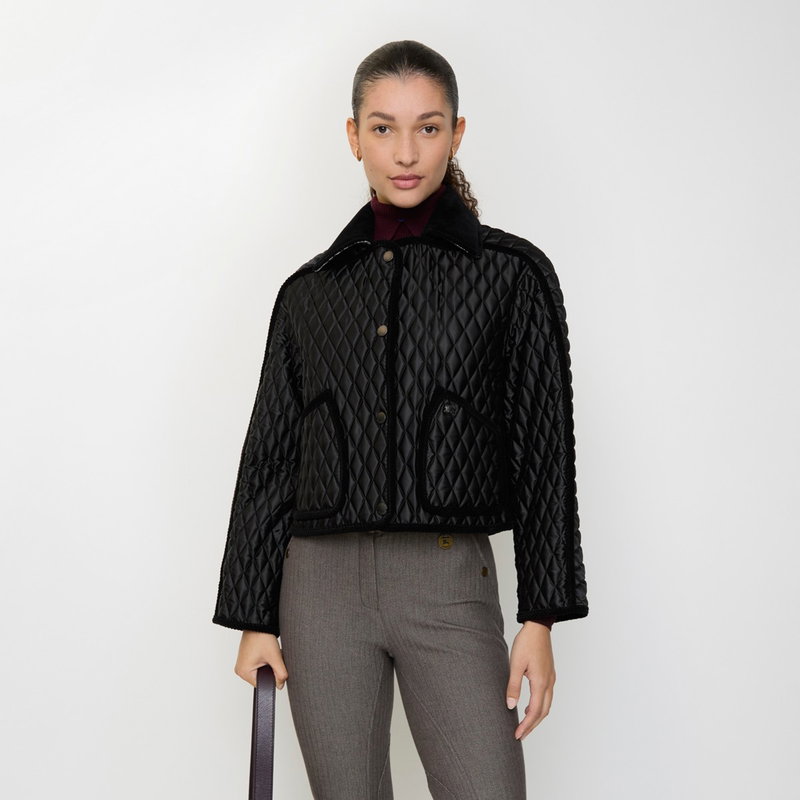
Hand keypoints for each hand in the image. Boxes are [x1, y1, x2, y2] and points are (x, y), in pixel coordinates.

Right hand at [234, 630, 288, 689]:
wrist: (259, 622)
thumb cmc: (262, 636)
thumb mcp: (274, 657)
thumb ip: (280, 673)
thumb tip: (281, 684)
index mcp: (244, 672)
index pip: (262, 684)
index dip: (273, 678)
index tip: (278, 669)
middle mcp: (241, 669)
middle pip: (262, 678)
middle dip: (271, 670)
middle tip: (274, 658)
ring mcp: (243, 663)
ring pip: (262, 671)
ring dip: (269, 665)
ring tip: (271, 654)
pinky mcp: (247, 658)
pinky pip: (259, 665)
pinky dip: (266, 660)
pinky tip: (268, 652)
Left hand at [506, 621, 555, 740]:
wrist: (538, 627)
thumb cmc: (526, 642)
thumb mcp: (515, 664)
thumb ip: (513, 686)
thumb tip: (511, 706)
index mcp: (540, 682)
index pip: (534, 711)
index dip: (526, 725)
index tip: (517, 735)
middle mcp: (549, 683)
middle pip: (543, 712)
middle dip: (532, 725)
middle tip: (520, 734)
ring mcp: (551, 678)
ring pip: (547, 705)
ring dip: (536, 716)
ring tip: (524, 723)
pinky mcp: (549, 674)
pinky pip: (547, 696)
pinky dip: (539, 706)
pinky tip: (529, 705)